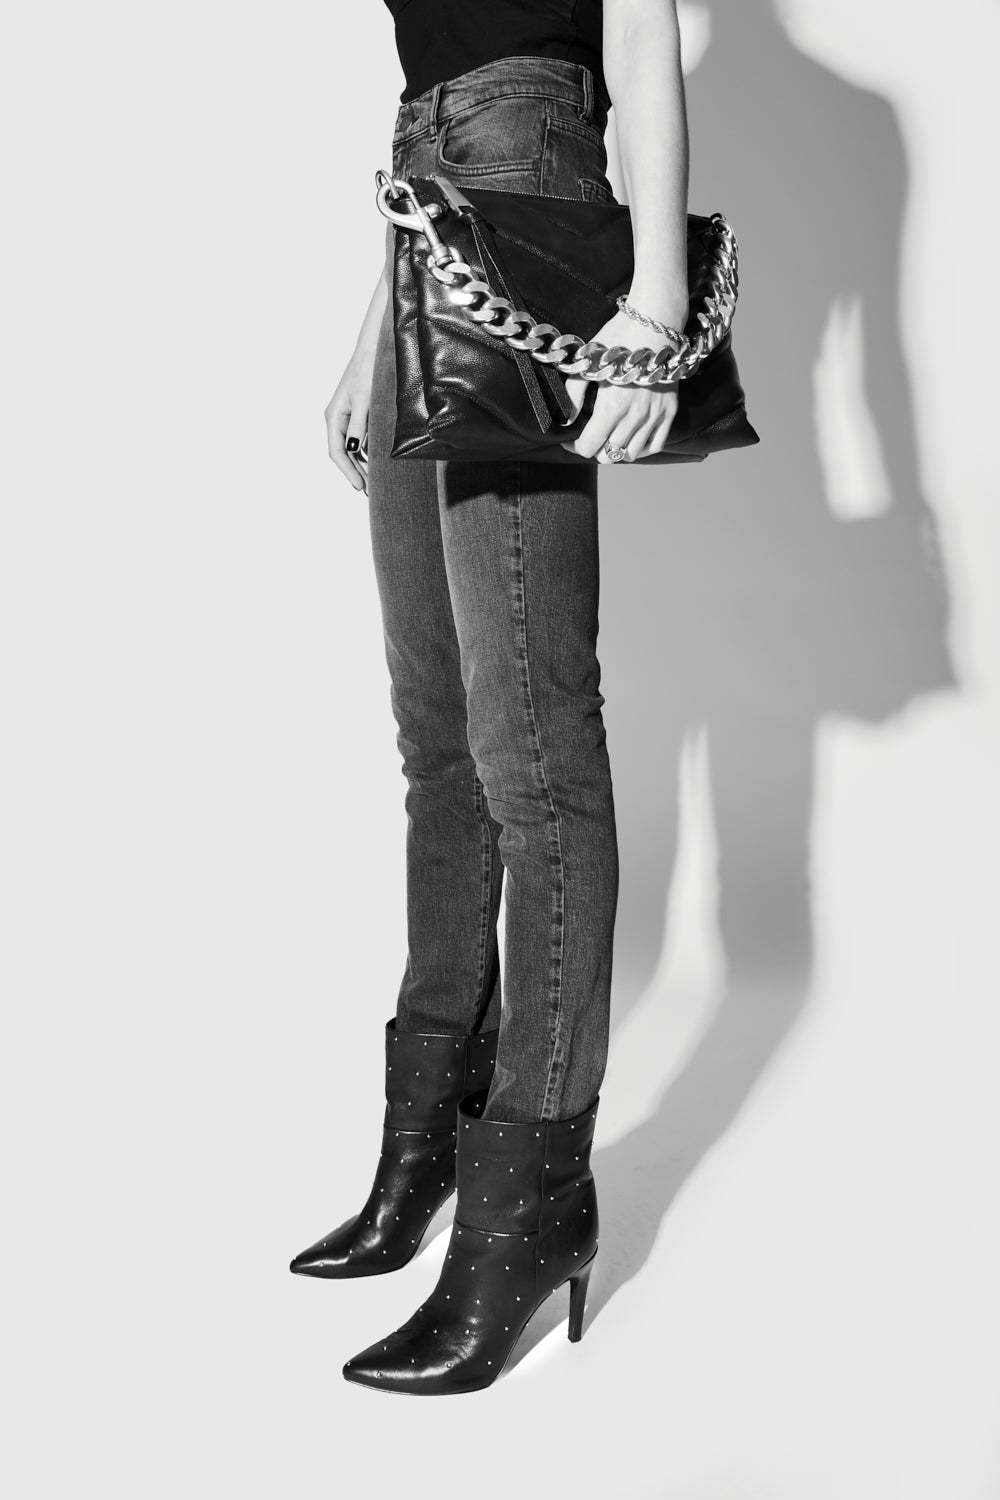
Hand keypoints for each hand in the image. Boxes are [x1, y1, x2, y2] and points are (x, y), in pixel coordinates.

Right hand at [324, 347, 375, 493]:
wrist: (373, 350)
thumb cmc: (368, 371)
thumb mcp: (365, 400)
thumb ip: (359, 425)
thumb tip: (354, 449)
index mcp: (334, 417)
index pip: (337, 451)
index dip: (348, 471)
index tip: (360, 486)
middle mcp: (337, 419)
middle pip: (344, 454)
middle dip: (356, 472)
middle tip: (370, 492)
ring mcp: (347, 417)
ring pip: (352, 448)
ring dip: (362, 465)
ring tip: (374, 482)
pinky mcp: (358, 415)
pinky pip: (359, 440)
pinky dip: (366, 453)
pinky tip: (375, 463)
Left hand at [560, 309, 683, 463]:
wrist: (655, 322)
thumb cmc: (619, 338)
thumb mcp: (588, 363)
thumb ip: (573, 395)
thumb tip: (567, 420)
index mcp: (611, 407)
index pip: (589, 447)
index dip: (575, 447)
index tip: (571, 439)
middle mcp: (634, 417)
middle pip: (609, 455)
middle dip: (595, 448)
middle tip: (591, 435)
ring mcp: (654, 416)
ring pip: (631, 454)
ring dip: (617, 449)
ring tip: (611, 435)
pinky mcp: (669, 411)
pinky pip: (656, 445)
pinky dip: (641, 447)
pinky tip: (632, 437)